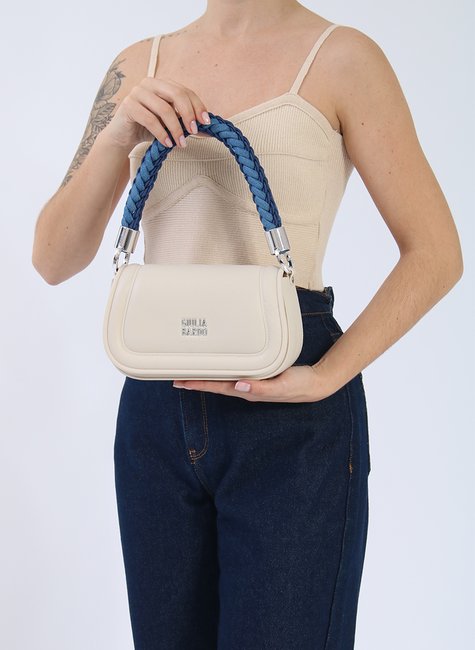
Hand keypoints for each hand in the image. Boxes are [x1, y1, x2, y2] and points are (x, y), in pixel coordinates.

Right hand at [101, 76, 212, 151]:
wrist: (123, 136)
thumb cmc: (148, 129)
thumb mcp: (170, 125)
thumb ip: (187, 125)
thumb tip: (210, 131)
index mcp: (162, 84)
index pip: (184, 91)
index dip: (197, 105)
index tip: (206, 122)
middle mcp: (149, 83)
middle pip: (176, 94)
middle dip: (188, 114)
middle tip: (193, 132)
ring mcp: (137, 92)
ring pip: (164, 108)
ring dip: (175, 128)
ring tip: (181, 144)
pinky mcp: (128, 105)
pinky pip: (150, 119)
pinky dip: (161, 133)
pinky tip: (167, 144)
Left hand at [172, 365, 335, 402]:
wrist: (316, 382)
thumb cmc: (299, 385)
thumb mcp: (282, 386)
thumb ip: (261, 388)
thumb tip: (239, 386)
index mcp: (248, 390)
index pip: (217, 386)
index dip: (198, 383)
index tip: (179, 381)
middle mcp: (246, 386)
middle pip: (215, 382)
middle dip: (196, 379)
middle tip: (175, 375)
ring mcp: (252, 381)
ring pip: (223, 377)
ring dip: (207, 374)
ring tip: (191, 370)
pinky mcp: (259, 373)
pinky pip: (235, 370)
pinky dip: (223, 367)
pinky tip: (219, 363)